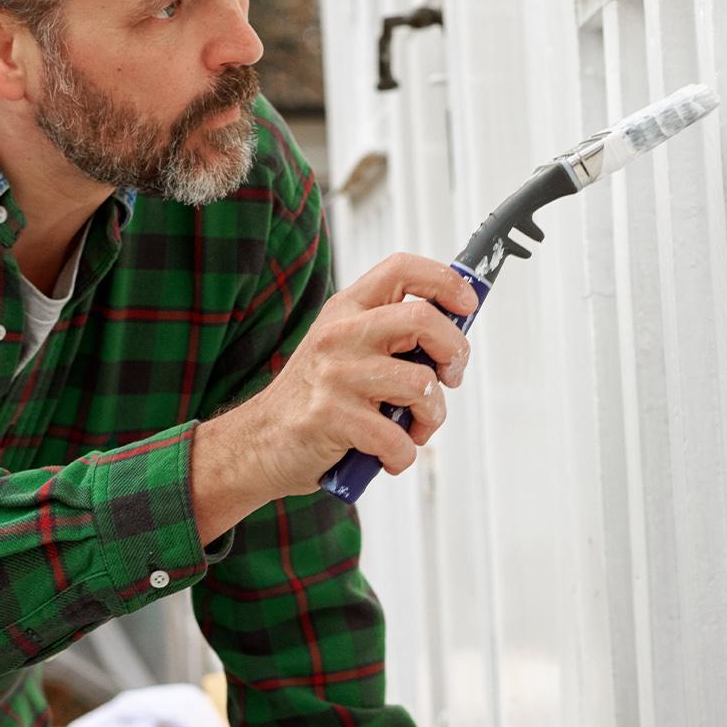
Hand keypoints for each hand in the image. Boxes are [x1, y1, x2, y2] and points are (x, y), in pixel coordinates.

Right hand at [192, 254, 475, 536]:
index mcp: (346, 309)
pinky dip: (403, 455)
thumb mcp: (346, 350)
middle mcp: (340, 334)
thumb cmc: (316, 399)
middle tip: (450, 378)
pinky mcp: (332, 417)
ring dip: (432, 417)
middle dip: (455, 352)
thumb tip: (456, 336)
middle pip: (423, 319)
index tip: (467, 304)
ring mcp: (335, 375)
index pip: (403, 269)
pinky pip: (397, 437)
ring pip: (421, 384)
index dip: (446, 281)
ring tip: (413, 429)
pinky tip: (388, 456)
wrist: (259, 442)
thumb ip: (390, 338)